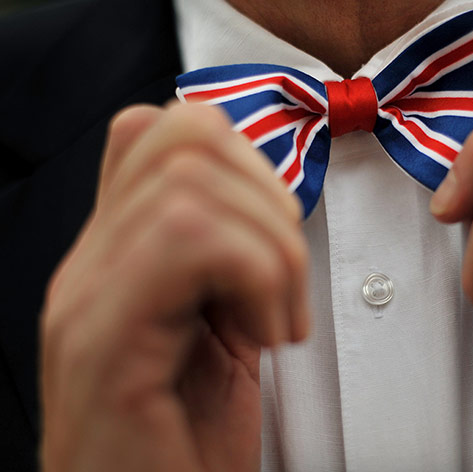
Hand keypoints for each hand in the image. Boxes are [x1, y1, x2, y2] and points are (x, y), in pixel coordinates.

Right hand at [40, 103, 309, 471]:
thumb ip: (228, 264)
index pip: (162, 130)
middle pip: (183, 134)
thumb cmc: (189, 445)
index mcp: (120, 254)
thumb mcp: (221, 333)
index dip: (244, 159)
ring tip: (278, 321)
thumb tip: (269, 208)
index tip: (277, 232)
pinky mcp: (102, 340)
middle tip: (286, 277)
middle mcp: (91, 263)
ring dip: (272, 249)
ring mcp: (88, 296)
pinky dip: (258, 278)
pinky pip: (187, 240)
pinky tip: (266, 340)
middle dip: (270, 197)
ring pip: (189, 184)